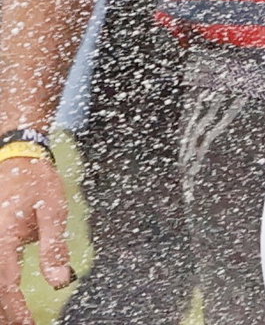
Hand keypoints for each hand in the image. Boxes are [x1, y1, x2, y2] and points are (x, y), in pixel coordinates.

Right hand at [0, 158, 70, 324]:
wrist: (15, 155)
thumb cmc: (36, 180)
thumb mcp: (53, 210)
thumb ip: (54, 247)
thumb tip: (60, 282)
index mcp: (2, 238)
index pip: (6, 285)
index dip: (15, 311)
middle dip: (5, 313)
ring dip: (0, 301)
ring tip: (14, 317)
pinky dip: (0, 285)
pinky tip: (7, 297)